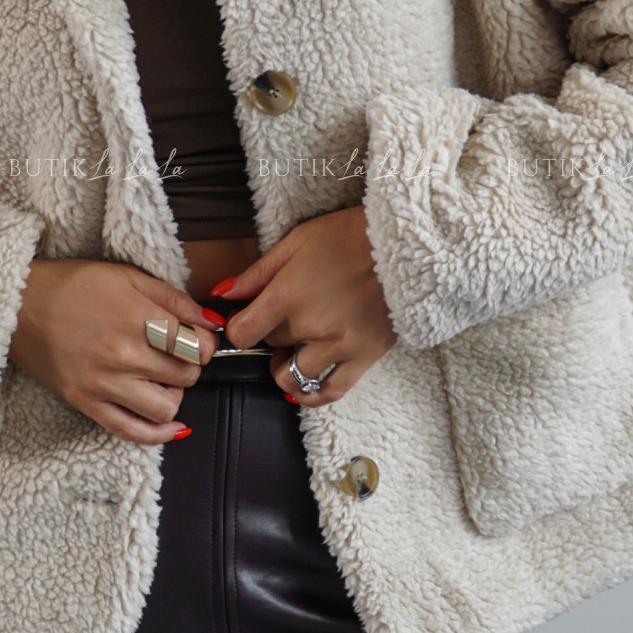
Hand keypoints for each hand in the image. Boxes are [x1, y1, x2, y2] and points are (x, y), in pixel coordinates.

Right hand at [8, 258, 218, 443]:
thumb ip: (173, 298)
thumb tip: (210, 321)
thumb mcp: (126, 275)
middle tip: (178, 356)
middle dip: (190, 366)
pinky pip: (130, 431)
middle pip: (185, 375)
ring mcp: (103, 382)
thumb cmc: (71, 285)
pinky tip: (173, 427)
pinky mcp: (85, 402)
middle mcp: (123, 353)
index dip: (205, 343)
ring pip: (165, 407)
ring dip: (174, 395)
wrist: (17, 304)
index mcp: (136, 316)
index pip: (196, 344)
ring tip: (163, 380)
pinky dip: (158, 434)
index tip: (199, 340)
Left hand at [217, 206, 396, 406]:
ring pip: (292, 376)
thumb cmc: (351, 235)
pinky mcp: (363, 357)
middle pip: (270, 347)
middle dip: (269, 336)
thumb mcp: (297, 240)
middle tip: (279, 321)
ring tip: (290, 352)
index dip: (237, 329)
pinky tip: (302, 389)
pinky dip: (312, 396)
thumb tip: (224, 293)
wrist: (408, 245)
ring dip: (284, 368)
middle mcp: (309, 325)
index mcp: (288, 294)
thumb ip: (258, 272)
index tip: (244, 323)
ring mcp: (337, 345)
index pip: (243, 333)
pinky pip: (331, 391)